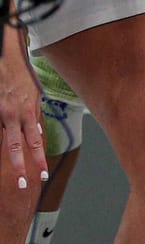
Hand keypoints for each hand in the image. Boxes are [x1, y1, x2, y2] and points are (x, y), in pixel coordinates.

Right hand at [0, 51, 44, 189]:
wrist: (5, 59)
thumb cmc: (21, 75)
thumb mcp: (35, 94)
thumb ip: (35, 113)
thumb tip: (37, 130)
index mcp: (28, 112)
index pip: (35, 141)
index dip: (38, 159)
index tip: (42, 174)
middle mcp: (13, 116)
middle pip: (17, 147)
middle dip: (21, 167)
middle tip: (24, 184)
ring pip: (3, 141)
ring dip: (8, 158)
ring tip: (14, 175)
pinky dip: (0, 140)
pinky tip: (4, 150)